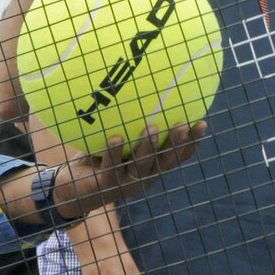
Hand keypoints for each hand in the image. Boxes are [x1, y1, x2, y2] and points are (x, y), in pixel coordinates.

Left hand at [54, 123, 205, 219]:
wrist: (72, 189)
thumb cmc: (98, 159)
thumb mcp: (116, 141)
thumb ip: (128, 124)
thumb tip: (135, 86)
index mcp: (151, 166)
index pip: (177, 155)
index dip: (192, 142)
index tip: (202, 123)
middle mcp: (143, 176)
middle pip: (165, 161)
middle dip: (176, 144)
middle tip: (183, 125)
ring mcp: (126, 183)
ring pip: (142, 165)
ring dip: (148, 147)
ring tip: (152, 128)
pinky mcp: (106, 185)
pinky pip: (112, 168)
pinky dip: (114, 152)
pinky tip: (115, 137)